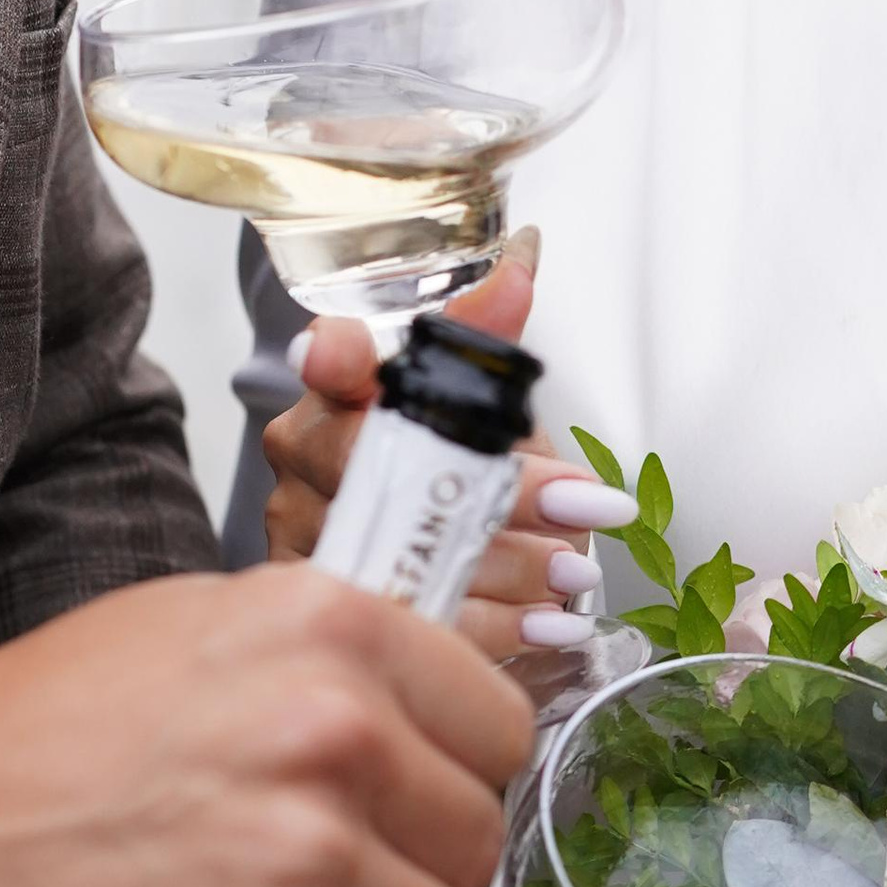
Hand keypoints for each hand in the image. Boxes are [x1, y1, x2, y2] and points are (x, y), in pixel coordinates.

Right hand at [0, 567, 529, 886]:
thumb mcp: (190, 627)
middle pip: (476, 845)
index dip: (459, 786)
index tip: (423, 822)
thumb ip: (316, 661)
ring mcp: (311, 857)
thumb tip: (412, 714)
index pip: (495, 726)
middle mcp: (335, 730)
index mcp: (327, 627)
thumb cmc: (31, 740)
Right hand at [263, 245, 626, 668]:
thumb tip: (524, 257)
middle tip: (580, 503)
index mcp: (331, 395)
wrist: (392, 546)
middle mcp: (305, 467)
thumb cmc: (428, 462)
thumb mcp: (462, 399)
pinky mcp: (335, 615)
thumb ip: (485, 333)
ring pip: (410, 557)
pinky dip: (498, 629)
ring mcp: (309, 544)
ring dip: (511, 567)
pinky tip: (550, 624)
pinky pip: (418, 626)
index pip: (328, 364)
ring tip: (579, 569)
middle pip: (396, 474)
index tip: (342, 348)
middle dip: (503, 492)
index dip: (335, 356)